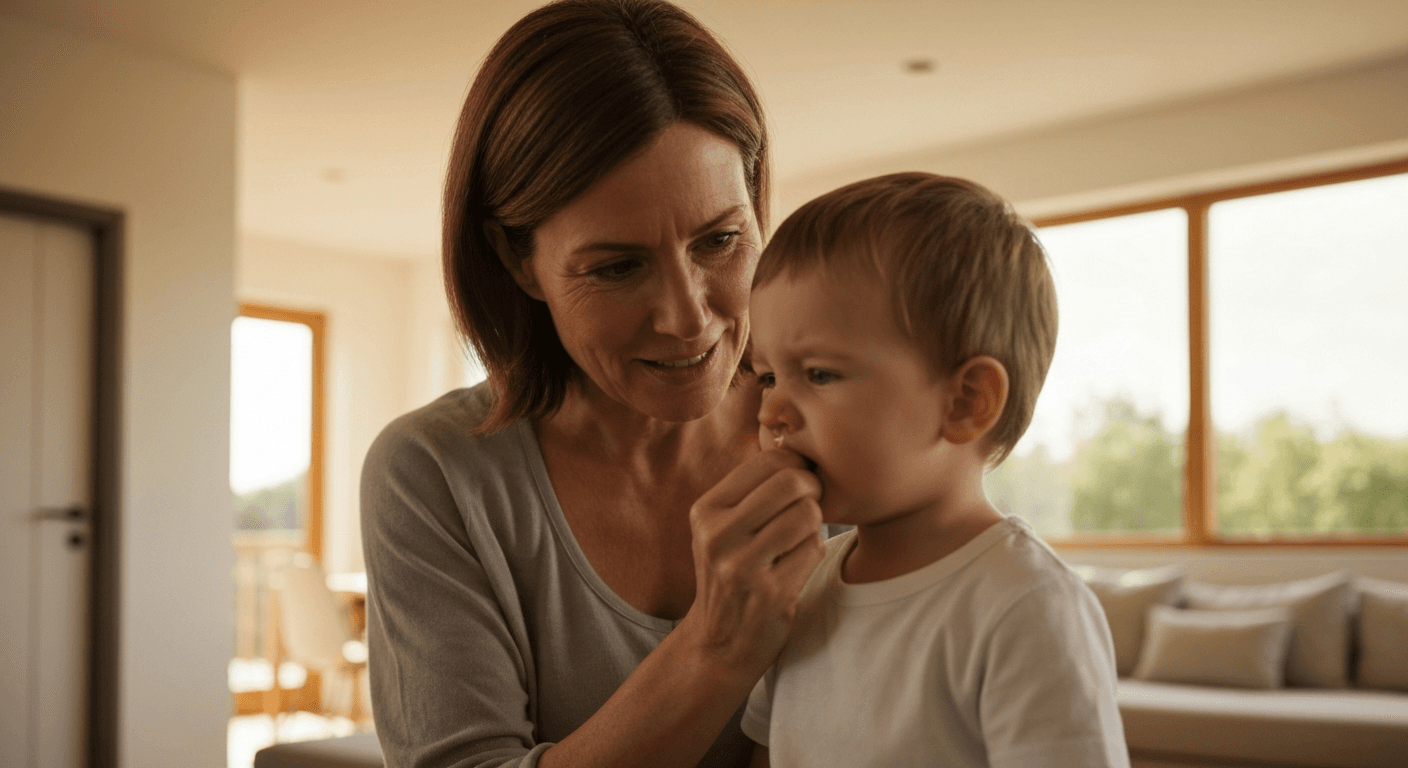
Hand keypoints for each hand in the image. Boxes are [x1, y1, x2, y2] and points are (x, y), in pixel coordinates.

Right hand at [681, 448, 824, 681]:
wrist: (720, 642)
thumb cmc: (731, 573)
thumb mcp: (720, 529)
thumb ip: (750, 491)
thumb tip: (798, 443)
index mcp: (705, 511)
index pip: (768, 460)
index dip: (796, 464)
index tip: (800, 480)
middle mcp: (718, 535)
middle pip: (792, 482)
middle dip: (812, 489)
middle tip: (810, 503)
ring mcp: (743, 566)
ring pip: (807, 514)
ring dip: (813, 524)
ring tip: (799, 536)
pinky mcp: (771, 592)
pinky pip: (814, 548)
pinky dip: (813, 551)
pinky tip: (796, 564)